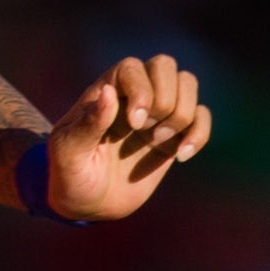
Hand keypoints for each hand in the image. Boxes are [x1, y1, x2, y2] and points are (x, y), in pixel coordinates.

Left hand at [40, 54, 210, 221]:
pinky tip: (181, 156)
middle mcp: (134, 96)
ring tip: (157, 141)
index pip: (132, 67)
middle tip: (145, 130)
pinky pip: (201, 117)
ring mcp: (156, 114)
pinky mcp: (174, 136)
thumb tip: (109, 93)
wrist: (86, 205)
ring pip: (188, 83)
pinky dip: (199, 134)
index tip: (134, 124)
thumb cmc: (69, 175)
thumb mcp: (68, 153)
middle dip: (163, 99)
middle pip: (165, 65)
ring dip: (180, 115)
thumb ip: (87, 125)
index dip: (141, 90)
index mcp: (106, 92)